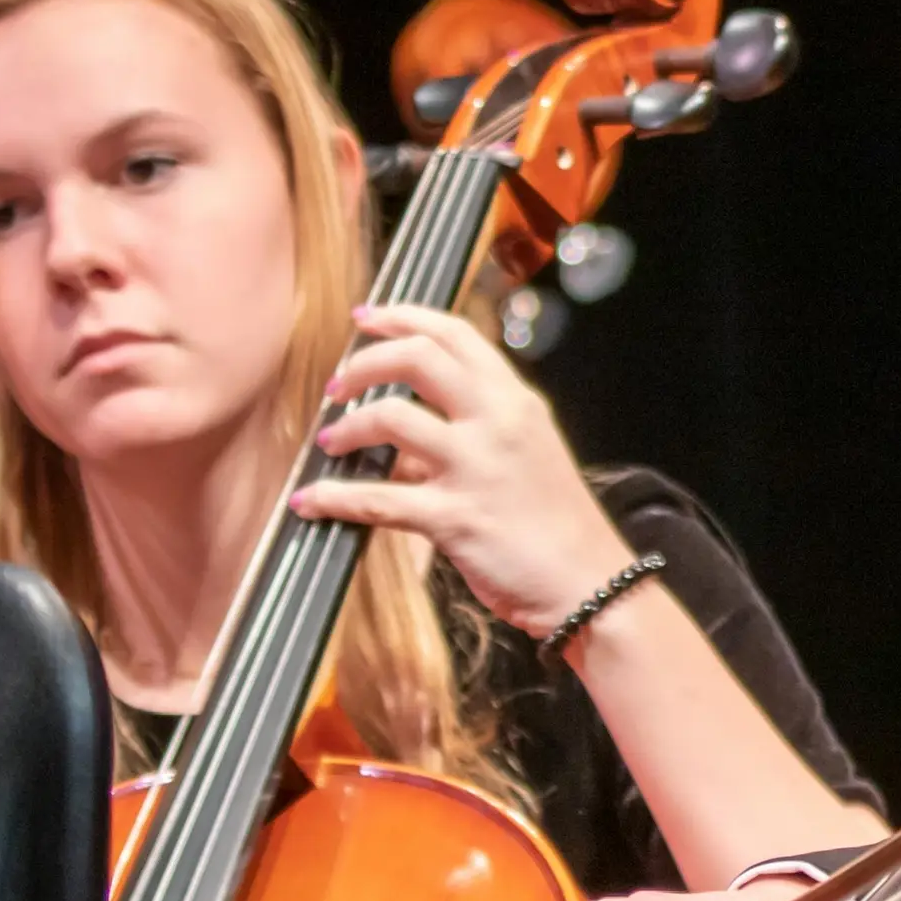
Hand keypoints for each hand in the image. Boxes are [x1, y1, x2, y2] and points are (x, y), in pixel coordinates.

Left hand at [292, 303, 633, 635]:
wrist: (590, 584)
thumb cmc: (558, 524)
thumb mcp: (529, 453)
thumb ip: (475, 430)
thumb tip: (405, 437)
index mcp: (516, 401)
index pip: (454, 334)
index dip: (402, 316)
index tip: (366, 317)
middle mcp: (497, 422)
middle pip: (417, 357)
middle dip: (364, 363)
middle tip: (338, 385)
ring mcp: (475, 468)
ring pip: (390, 418)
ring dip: (347, 427)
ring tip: (331, 441)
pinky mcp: (455, 519)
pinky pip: (377, 499)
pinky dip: (334, 497)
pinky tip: (310, 500)